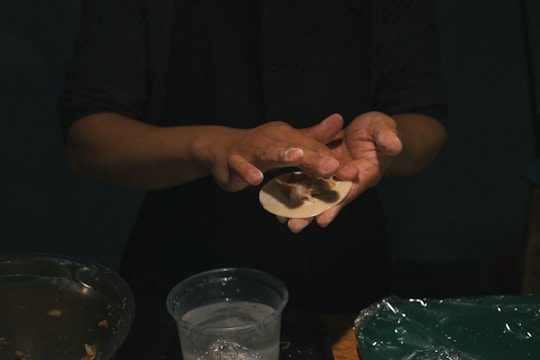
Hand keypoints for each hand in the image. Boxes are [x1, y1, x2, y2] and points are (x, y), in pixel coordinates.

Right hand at [210, 114, 346, 191]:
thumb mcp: (288, 141)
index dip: (331, 160)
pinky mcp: (233, 162)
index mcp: (287, 137)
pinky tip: (256, 179)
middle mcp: (271, 140)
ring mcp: (251, 150)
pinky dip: (247, 171)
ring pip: (267, 151)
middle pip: (294, 148)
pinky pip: (239, 166)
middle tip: (332, 167)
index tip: (351, 172)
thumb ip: (313, 137)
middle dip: (313, 157)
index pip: (312, 149)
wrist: (220, 148)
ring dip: (281, 154)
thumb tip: (339, 119)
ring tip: (296, 157)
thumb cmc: (260, 147)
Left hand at [284, 112, 401, 232]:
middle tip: (295, 227)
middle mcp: (346, 180)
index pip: (349, 192)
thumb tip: (394, 145)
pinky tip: (276, 198)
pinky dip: (292, 188)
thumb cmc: (379, 129)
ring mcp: (332, 176)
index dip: (337, 205)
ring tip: (282, 219)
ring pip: (313, 192)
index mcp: (363, 173)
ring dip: (299, 206)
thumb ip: (388, 137)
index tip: (323, 220)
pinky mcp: (320, 168)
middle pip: (328, 199)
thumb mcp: (385, 128)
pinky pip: (304, 178)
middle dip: (312, 213)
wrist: (369, 129)